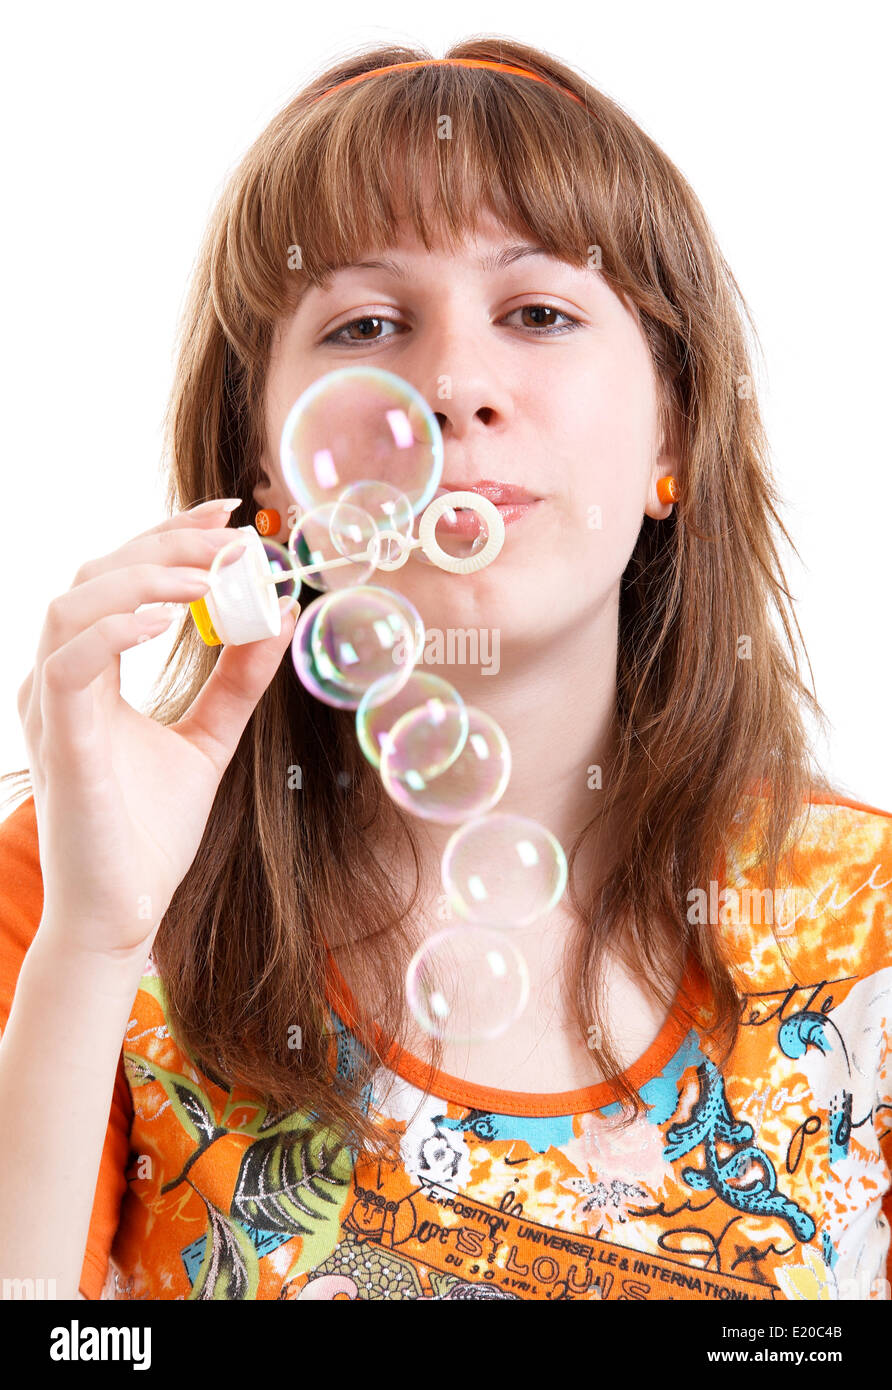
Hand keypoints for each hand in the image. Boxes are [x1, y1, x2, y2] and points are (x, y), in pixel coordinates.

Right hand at [17, 500, 297, 962]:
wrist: (122, 911)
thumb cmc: (150, 830)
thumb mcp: (209, 739)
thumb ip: (239, 681)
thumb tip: (283, 618)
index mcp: (88, 671)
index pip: (118, 577)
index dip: (169, 536)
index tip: (229, 515)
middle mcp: (60, 676)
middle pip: (97, 572)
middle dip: (168, 544)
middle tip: (235, 538)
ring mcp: (50, 704)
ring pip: (76, 601)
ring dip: (147, 577)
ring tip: (210, 581)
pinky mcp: (59, 737)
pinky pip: (73, 659)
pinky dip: (118, 626)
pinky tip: (172, 620)